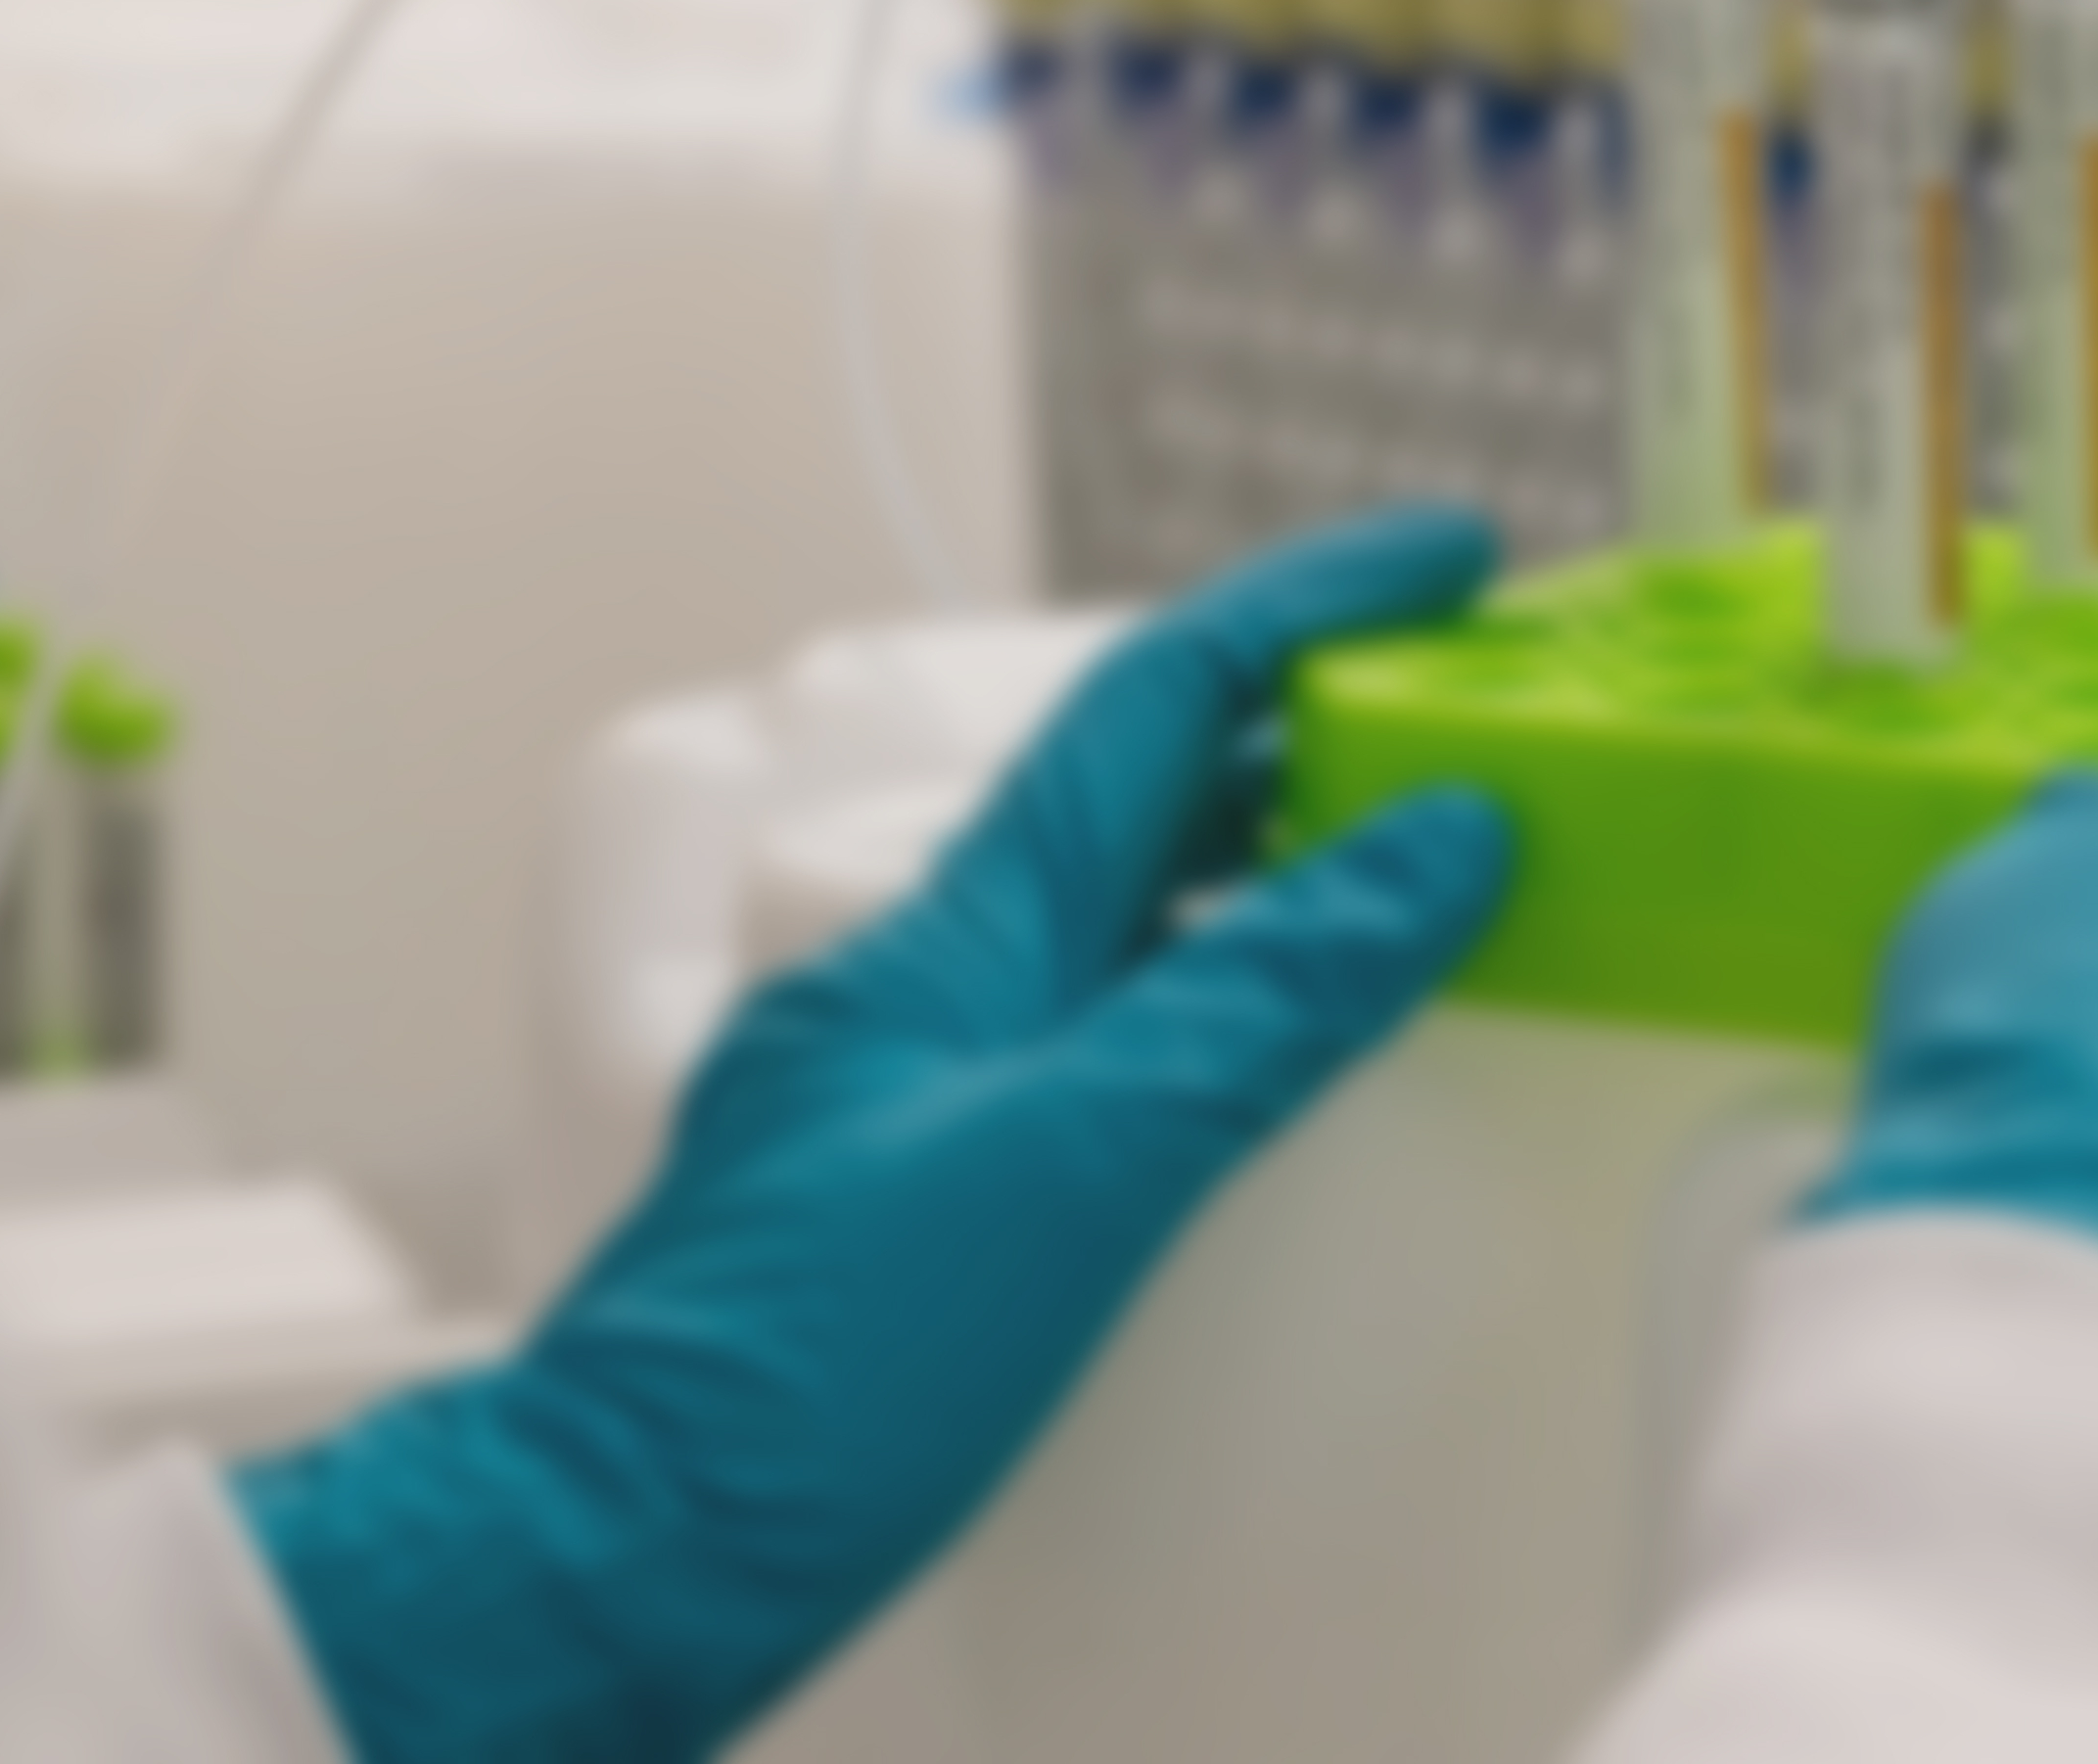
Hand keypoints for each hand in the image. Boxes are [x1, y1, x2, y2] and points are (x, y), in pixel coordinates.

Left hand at [238, 509, 1516, 1763]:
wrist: (616, 1560)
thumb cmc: (819, 1360)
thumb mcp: (1086, 1152)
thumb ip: (1269, 989)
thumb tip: (1448, 833)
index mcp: (968, 925)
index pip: (1160, 697)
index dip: (1311, 603)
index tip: (1455, 552)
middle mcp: (937, 974)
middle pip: (1146, 794)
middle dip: (1308, 726)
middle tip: (1466, 715)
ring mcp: (921, 1084)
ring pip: (1125, 920)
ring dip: (1268, 862)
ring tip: (1413, 866)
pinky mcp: (923, 1196)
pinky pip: (1106, 1039)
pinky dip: (1217, 1004)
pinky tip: (1271, 1068)